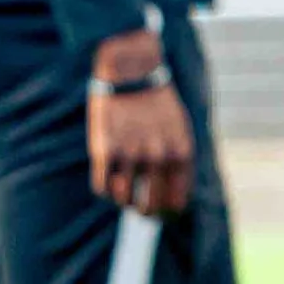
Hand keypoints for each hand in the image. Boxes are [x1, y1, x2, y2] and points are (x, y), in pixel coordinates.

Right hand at [86, 27, 194, 216]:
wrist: (131, 70)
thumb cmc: (156, 102)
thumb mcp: (179, 129)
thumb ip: (178, 162)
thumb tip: (174, 198)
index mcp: (181, 153)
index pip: (177, 202)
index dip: (168, 213)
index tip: (162, 213)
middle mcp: (158, 157)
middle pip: (150, 206)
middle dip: (146, 212)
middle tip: (141, 209)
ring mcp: (130, 155)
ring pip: (124, 200)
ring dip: (124, 202)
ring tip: (124, 196)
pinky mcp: (105, 151)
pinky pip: (102, 187)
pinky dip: (105, 191)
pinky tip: (109, 184)